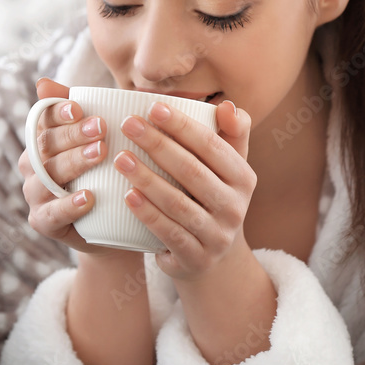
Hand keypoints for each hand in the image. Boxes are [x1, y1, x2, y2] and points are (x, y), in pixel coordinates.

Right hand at [17, 78, 138, 258]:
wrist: (114, 224)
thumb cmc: (106, 173)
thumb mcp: (101, 139)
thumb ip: (83, 110)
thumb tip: (43, 81)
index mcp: (43, 140)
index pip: (44, 120)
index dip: (58, 112)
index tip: (79, 107)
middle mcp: (33, 165)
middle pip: (46, 146)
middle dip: (73, 135)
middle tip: (102, 127)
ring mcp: (35, 194)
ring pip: (47, 177)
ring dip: (74, 163)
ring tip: (100, 154)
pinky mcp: (43, 221)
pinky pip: (52, 213)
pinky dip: (70, 205)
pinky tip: (89, 197)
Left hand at [114, 99, 256, 279]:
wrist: (213, 258)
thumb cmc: (212, 197)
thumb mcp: (228, 168)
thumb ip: (230, 134)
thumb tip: (227, 105)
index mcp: (243, 178)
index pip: (212, 146)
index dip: (182, 125)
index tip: (153, 107)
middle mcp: (235, 207)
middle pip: (192, 171)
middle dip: (158, 145)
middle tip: (128, 125)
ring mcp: (217, 235)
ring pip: (178, 203)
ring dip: (147, 179)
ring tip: (120, 159)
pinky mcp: (196, 258)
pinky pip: (169, 233)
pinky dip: (148, 213)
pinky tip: (128, 195)